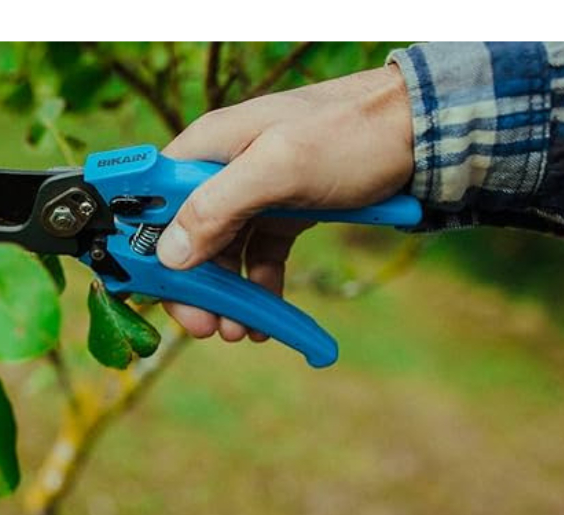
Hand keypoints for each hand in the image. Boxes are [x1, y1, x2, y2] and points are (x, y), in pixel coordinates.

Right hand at [156, 64, 414, 340]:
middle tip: (205, 328)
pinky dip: (256, 291)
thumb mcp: (280, 167)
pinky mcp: (281, 214)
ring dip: (225, 298)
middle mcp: (221, 172)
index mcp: (206, 148)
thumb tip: (171, 254)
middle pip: (183, 239)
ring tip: (240, 332)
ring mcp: (251, 195)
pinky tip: (264, 320)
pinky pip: (256, 260)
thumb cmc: (349, 134)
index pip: (149, 200)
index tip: (152, 289)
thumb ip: (219, 207)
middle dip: (190, 288)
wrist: (420, 132)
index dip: (142, 245)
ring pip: (219, 257)